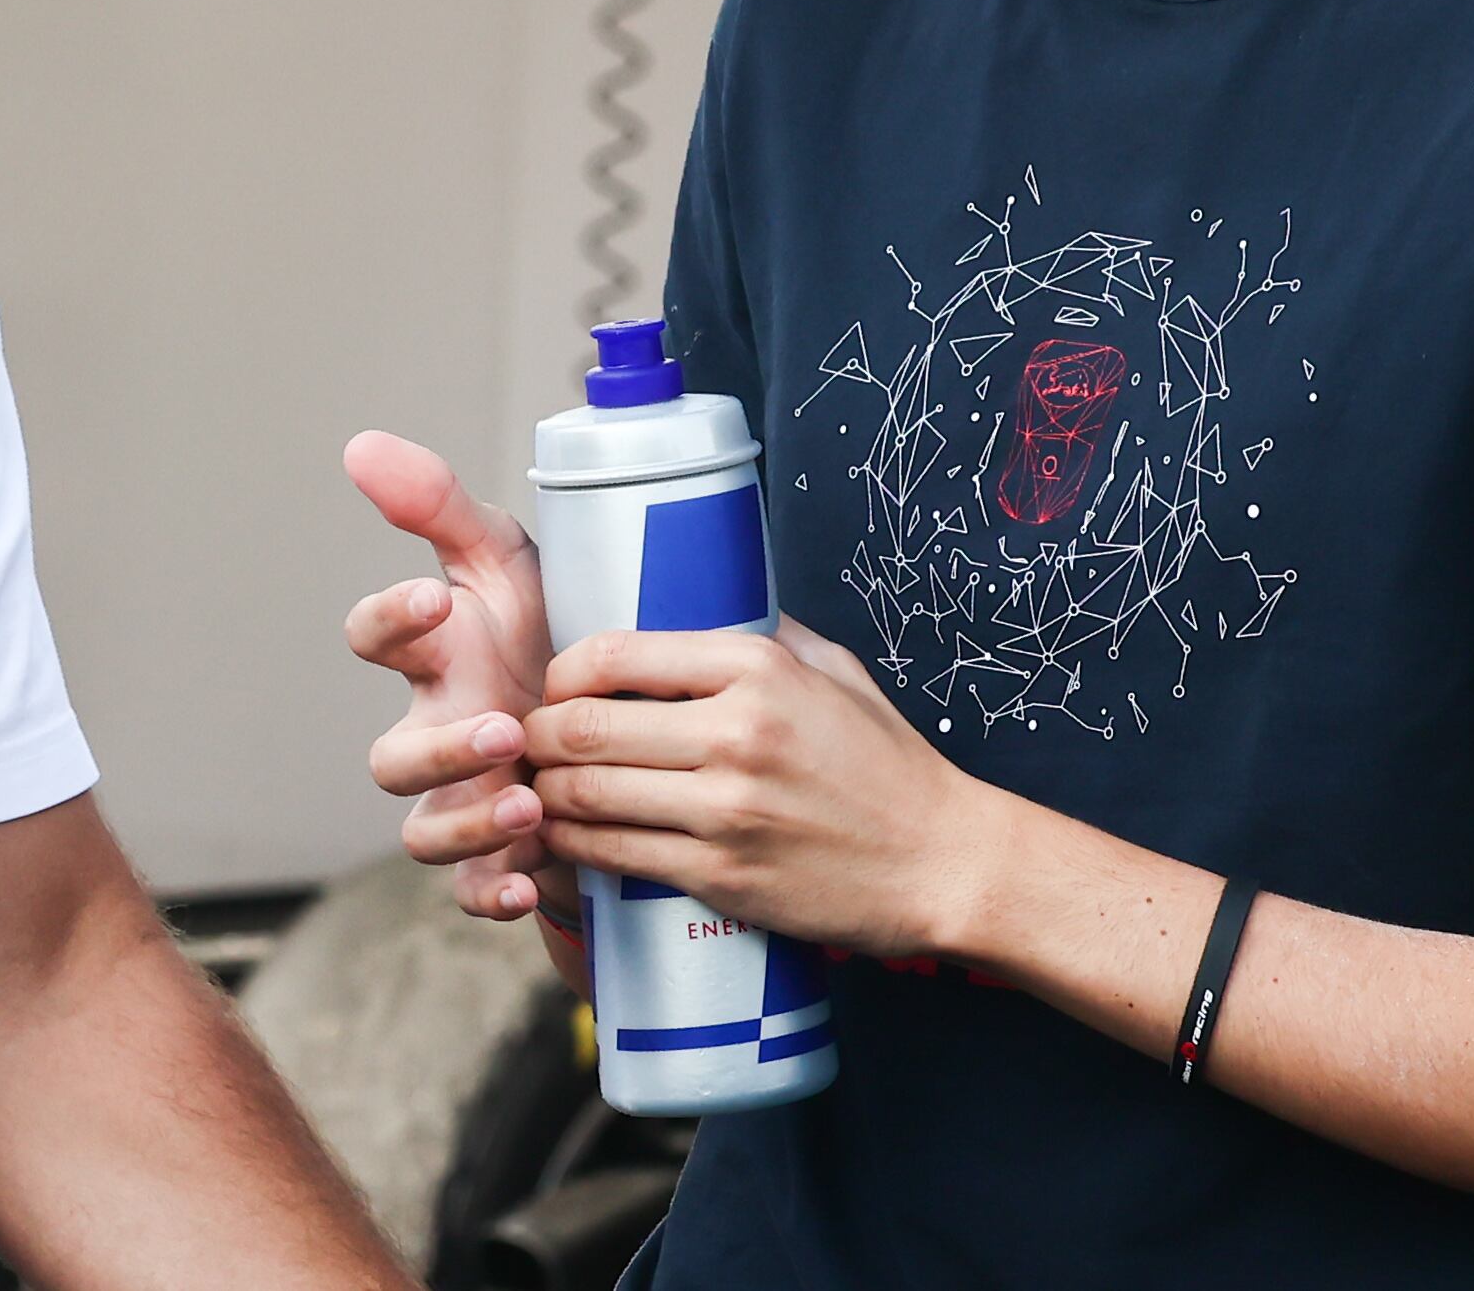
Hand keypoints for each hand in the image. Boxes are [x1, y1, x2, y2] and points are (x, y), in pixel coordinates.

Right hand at [340, 431, 571, 925]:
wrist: (623, 715)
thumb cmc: (548, 625)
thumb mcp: (505, 558)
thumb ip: (438, 504)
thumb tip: (361, 444)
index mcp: (434, 655)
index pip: (376, 636)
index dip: (391, 619)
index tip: (434, 601)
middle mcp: (435, 731)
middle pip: (391, 758)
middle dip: (441, 747)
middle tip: (504, 726)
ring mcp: (461, 797)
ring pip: (424, 830)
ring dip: (470, 819)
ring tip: (532, 802)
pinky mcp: (498, 852)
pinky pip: (471, 888)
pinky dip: (491, 890)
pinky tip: (529, 881)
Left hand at [522, 618, 1008, 958]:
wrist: (945, 863)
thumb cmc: (888, 765)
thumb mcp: (835, 671)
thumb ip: (765, 633)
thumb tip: (698, 598)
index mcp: (757, 668)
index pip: (616, 653)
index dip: (563, 672)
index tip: (557, 688)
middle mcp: (737, 733)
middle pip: (586, 727)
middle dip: (538, 735)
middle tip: (528, 742)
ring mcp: (727, 809)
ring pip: (587, 795)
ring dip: (542, 793)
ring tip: (535, 789)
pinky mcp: (722, 875)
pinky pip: (615, 855)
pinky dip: (571, 846)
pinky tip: (562, 838)